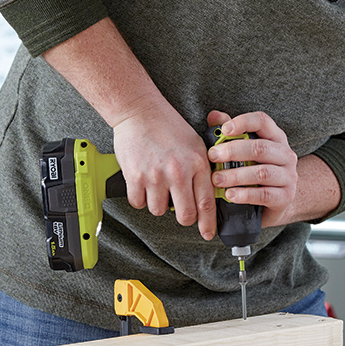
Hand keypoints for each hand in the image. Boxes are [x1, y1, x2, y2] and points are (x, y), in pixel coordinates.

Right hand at [112, 107, 216, 239]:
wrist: (140, 112)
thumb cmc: (169, 126)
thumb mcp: (196, 143)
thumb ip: (203, 168)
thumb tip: (209, 194)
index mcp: (198, 163)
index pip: (207, 203)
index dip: (208, 224)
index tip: (207, 233)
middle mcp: (178, 172)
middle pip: (185, 215)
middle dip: (183, 217)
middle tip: (179, 209)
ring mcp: (156, 176)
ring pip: (159, 210)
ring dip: (158, 203)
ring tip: (158, 185)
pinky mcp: (135, 177)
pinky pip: (138, 203)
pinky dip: (140, 198)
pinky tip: (143, 183)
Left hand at [206, 110, 298, 227]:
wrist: (275, 202)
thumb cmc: (254, 170)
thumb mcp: (243, 151)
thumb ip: (229, 133)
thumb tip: (214, 116)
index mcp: (275, 137)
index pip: (262, 121)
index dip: (243, 122)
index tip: (224, 129)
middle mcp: (285, 154)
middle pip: (260, 148)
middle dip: (233, 151)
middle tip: (212, 156)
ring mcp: (288, 176)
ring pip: (262, 172)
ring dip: (236, 175)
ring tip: (216, 179)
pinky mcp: (285, 197)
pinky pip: (265, 195)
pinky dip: (245, 195)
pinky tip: (230, 195)